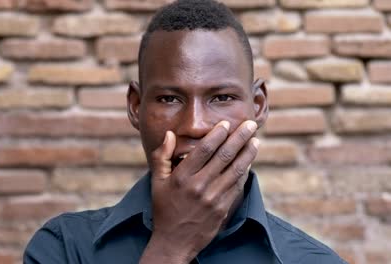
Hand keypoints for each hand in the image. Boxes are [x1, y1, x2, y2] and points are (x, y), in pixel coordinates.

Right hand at [139, 120, 259, 263]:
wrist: (174, 242)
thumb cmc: (164, 209)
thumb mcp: (157, 182)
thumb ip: (161, 157)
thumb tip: (169, 135)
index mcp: (182, 177)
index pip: (204, 150)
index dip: (217, 135)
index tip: (227, 123)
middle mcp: (199, 186)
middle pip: (224, 156)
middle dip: (239, 138)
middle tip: (250, 125)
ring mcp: (213, 198)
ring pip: (235, 170)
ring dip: (248, 153)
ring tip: (255, 140)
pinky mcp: (223, 208)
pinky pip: (237, 186)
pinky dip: (244, 172)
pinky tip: (249, 161)